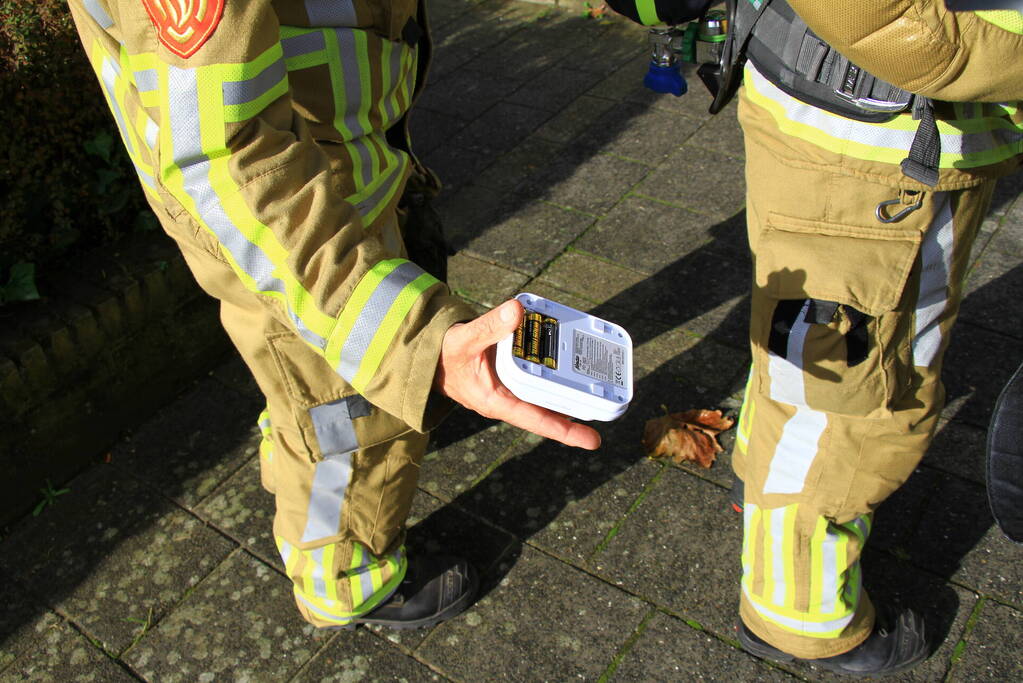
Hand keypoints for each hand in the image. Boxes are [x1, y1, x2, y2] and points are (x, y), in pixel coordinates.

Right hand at [434, 299, 601, 449]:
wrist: (432, 357)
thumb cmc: (446, 354)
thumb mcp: (464, 340)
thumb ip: (488, 326)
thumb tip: (517, 311)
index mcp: (498, 402)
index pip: (537, 420)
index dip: (566, 431)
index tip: (594, 441)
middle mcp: (509, 400)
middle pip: (549, 410)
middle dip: (576, 409)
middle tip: (608, 403)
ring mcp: (512, 390)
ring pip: (546, 394)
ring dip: (568, 389)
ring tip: (597, 384)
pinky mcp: (513, 377)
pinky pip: (538, 378)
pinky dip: (553, 371)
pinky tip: (568, 359)